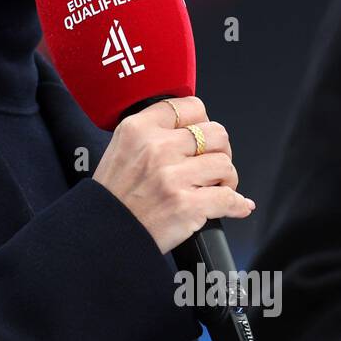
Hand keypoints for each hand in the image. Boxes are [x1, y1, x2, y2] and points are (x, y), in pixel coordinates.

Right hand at [92, 96, 254, 254]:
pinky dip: (238, 205)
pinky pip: (229, 198)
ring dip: (227, 179)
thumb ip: (152, 134)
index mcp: (139, 129)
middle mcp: (156, 148)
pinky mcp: (186, 205)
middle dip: (220, 151)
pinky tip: (236, 206)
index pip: (190, 106)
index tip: (202, 135)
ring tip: (216, 187)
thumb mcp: (121, 148)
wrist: (103, 234)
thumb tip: (192, 130)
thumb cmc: (113, 196)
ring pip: (225, 165)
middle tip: (212, 164)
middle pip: (216, 133)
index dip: (203, 121)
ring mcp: (172, 177)